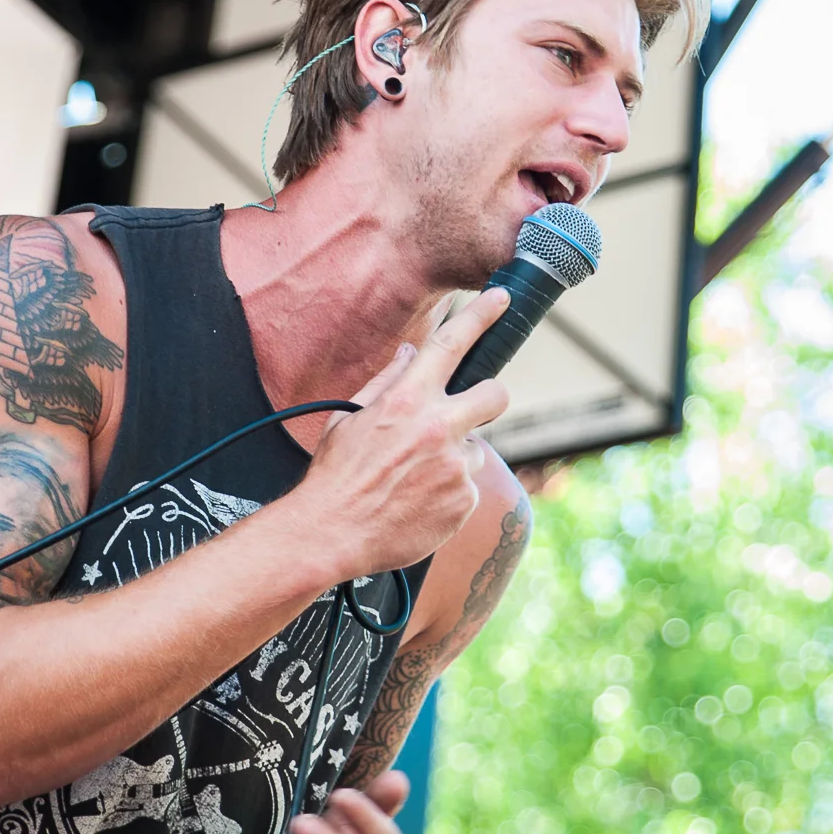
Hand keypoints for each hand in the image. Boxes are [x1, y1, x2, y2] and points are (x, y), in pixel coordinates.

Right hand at [297, 289, 512, 577]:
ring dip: (453, 460)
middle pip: (495, 395)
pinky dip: (448, 495)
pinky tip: (417, 503)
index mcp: (406, 400)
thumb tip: (409, 354)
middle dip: (490, 398)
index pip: (450, 344)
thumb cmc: (336, 476)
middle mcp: (437, 428)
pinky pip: (467, 488)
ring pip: (475, 451)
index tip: (501, 299)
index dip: (480, 316)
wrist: (331, 533)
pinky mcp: (464, 501)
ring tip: (414, 481)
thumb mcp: (349, 418)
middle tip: (470, 413)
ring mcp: (455, 466)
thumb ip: (386, 382)